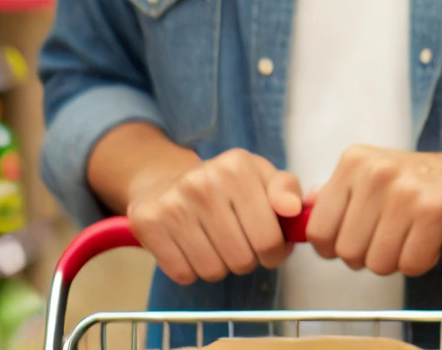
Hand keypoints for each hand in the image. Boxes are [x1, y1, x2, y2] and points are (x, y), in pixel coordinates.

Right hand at [125, 146, 304, 284]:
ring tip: (216, 245)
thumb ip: (286, 190)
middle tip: (241, 246)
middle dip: (247, 260)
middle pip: (242, 259)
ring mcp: (172, 204)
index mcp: (237, 167)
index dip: (275, 252)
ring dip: (220, 267)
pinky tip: (192, 249)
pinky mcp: (148, 224)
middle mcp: (202, 183)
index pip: (269, 238)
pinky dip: (191, 271)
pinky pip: (183, 273)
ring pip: (213, 270)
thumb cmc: (225, 185)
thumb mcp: (261, 177)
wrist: (165, 180)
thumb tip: (293, 209)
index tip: (270, 247)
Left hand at [305, 144, 441, 276]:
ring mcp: (406, 190)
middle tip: (391, 238)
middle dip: (369, 256)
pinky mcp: (436, 210)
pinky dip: (422, 261)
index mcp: (354, 161)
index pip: (319, 231)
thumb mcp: (371, 173)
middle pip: (348, 252)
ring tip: (412, 237)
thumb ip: (337, 193)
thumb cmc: (418, 180)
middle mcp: (377, 171)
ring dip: (397, 261)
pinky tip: (431, 240)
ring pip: (379, 263)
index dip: (335, 247)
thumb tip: (301, 209)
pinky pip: (412, 264)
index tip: (358, 238)